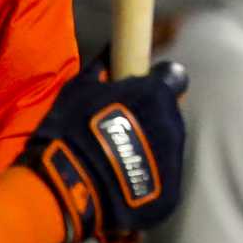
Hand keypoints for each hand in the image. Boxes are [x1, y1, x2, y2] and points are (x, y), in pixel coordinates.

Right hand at [17, 58, 187, 242]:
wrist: (68, 188)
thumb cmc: (70, 132)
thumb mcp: (78, 90)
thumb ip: (100, 68)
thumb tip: (110, 50)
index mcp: (156, 94)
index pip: (172, 78)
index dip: (157, 84)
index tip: (140, 93)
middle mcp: (173, 124)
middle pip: (169, 115)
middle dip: (150, 119)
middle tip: (120, 132)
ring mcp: (174, 159)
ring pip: (168, 146)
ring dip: (150, 148)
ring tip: (117, 161)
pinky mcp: (170, 192)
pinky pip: (163, 179)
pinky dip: (148, 179)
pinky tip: (122, 184)